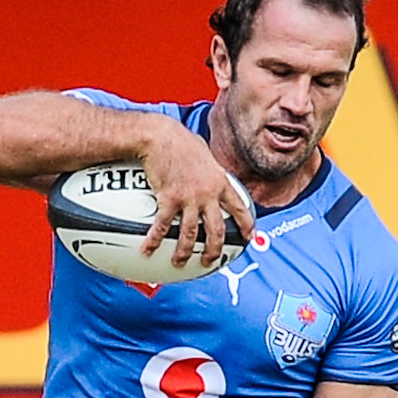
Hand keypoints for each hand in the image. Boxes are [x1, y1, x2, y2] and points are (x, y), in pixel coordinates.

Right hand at [138, 122, 254, 268]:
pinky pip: (163, 226)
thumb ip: (208, 167)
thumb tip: (207, 167)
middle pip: (217, 230)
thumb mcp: (203, 152)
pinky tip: (147, 249)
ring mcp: (189, 199)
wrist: (160, 136)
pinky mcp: (169, 200)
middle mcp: (208, 195)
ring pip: (191, 234)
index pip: (240, 208)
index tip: (250, 237)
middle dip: (214, 250)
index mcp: (220, 183)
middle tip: (209, 261)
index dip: (247, 225)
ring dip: (184, 252)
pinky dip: (154, 239)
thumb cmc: (179, 140)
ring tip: (178, 262)